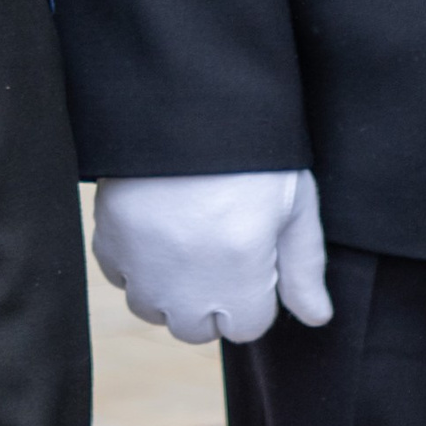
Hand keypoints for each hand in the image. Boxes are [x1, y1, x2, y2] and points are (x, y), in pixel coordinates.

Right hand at [91, 169, 332, 345]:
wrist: (185, 97)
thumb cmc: (250, 148)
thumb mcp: (294, 202)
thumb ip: (304, 267)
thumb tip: (317, 317)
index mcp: (241, 273)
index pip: (246, 327)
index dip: (255, 294)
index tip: (253, 255)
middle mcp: (187, 282)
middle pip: (196, 328)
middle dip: (211, 300)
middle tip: (218, 246)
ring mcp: (142, 264)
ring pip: (152, 308)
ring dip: (169, 288)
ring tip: (185, 237)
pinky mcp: (108, 238)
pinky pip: (118, 275)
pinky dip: (134, 261)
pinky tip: (155, 225)